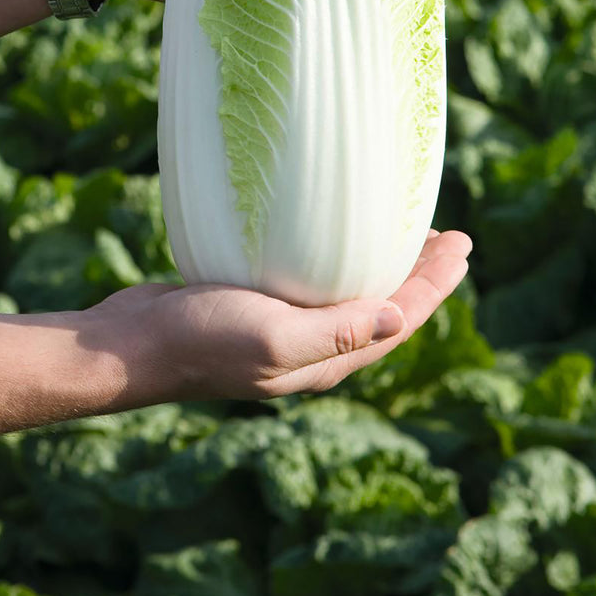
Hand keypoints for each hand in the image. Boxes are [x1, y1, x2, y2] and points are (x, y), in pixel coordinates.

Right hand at [77, 229, 472, 408]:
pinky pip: (316, 282)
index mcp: (326, 361)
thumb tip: (400, 316)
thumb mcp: (273, 336)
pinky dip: (340, 258)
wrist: (131, 347)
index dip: (436, 283)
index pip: (400, 319)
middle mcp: (313, 349)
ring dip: (385, 266)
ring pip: (353, 295)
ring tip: (407, 234)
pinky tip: (335, 236)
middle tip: (450, 236)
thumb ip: (336, 332)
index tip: (464, 244)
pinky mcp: (257, 307)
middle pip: (385, 307)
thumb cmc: (200, 340)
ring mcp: (284, 329)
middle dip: (421, 274)